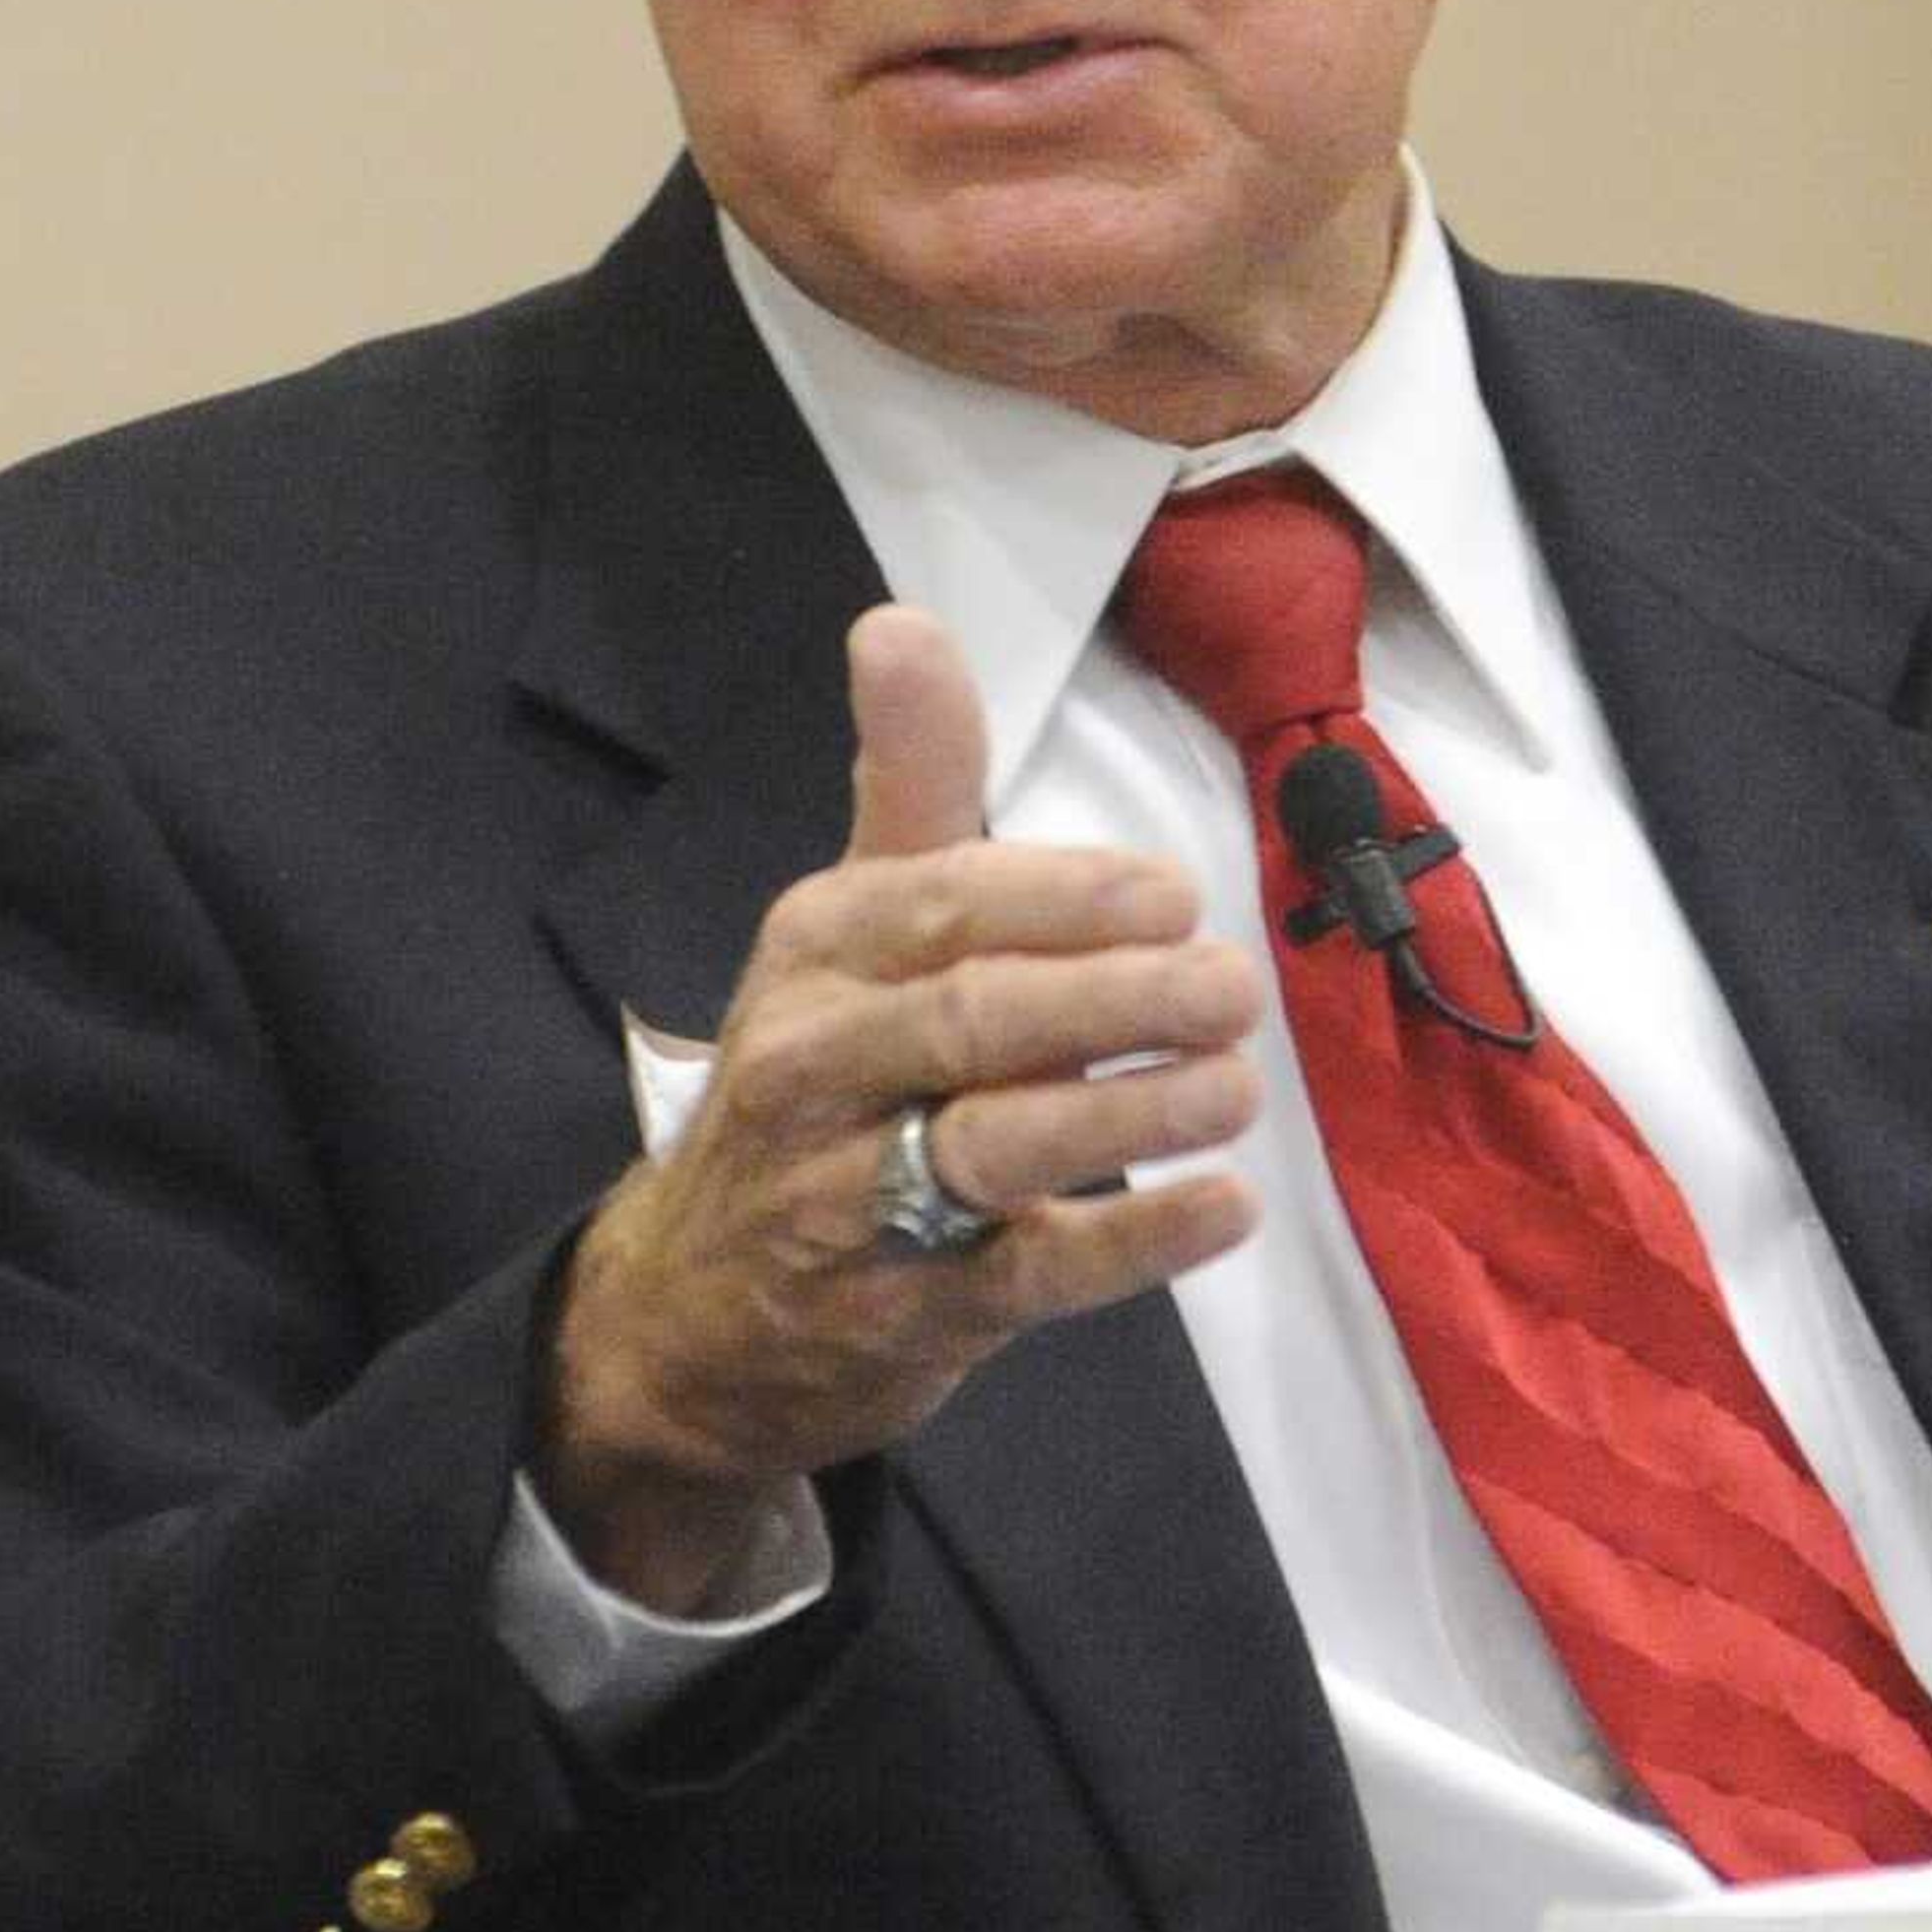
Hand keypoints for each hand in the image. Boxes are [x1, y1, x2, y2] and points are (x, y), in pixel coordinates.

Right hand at [537, 604, 1262, 1608]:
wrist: (695, 1312)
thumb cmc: (821, 1079)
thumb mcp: (848, 924)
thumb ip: (910, 781)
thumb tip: (900, 619)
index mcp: (818, 950)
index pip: (944, 903)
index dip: (1067, 899)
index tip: (1173, 894)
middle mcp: (820, 1064)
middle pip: (977, 1020)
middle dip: (1117, 1000)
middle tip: (1233, 988)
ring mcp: (855, 1197)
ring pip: (999, 1143)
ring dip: (1132, 1112)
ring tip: (1237, 1087)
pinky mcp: (909, 1312)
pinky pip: (1031, 1274)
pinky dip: (1136, 1242)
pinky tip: (1227, 1208)